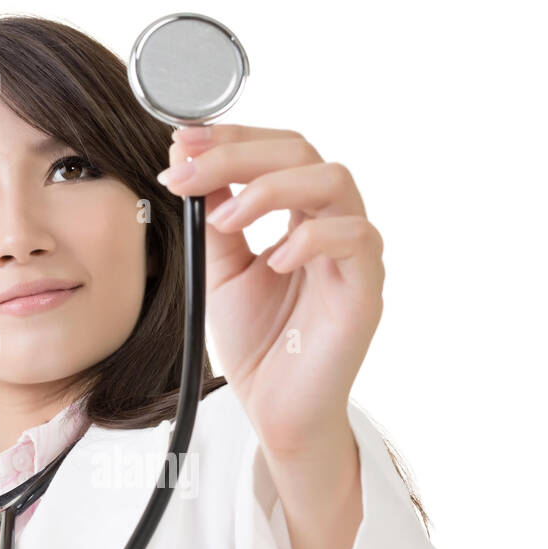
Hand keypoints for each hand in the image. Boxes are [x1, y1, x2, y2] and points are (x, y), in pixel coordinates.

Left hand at [156, 124, 384, 457]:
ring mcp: (354, 255)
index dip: (232, 137)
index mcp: (300, 215)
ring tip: (226, 219)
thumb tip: (188, 162)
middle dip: (239, 154)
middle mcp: (333, 224)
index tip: (181, 141)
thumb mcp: (220, 270)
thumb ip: (213, 219)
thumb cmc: (258, 343)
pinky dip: (310, 239)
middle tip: (188, 172)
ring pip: (334, 181)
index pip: (277, 151)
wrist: (276, 411)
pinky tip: (274, 262)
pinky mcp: (365, 289)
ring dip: (270, 189)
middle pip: (302, 153)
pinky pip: (355, 239)